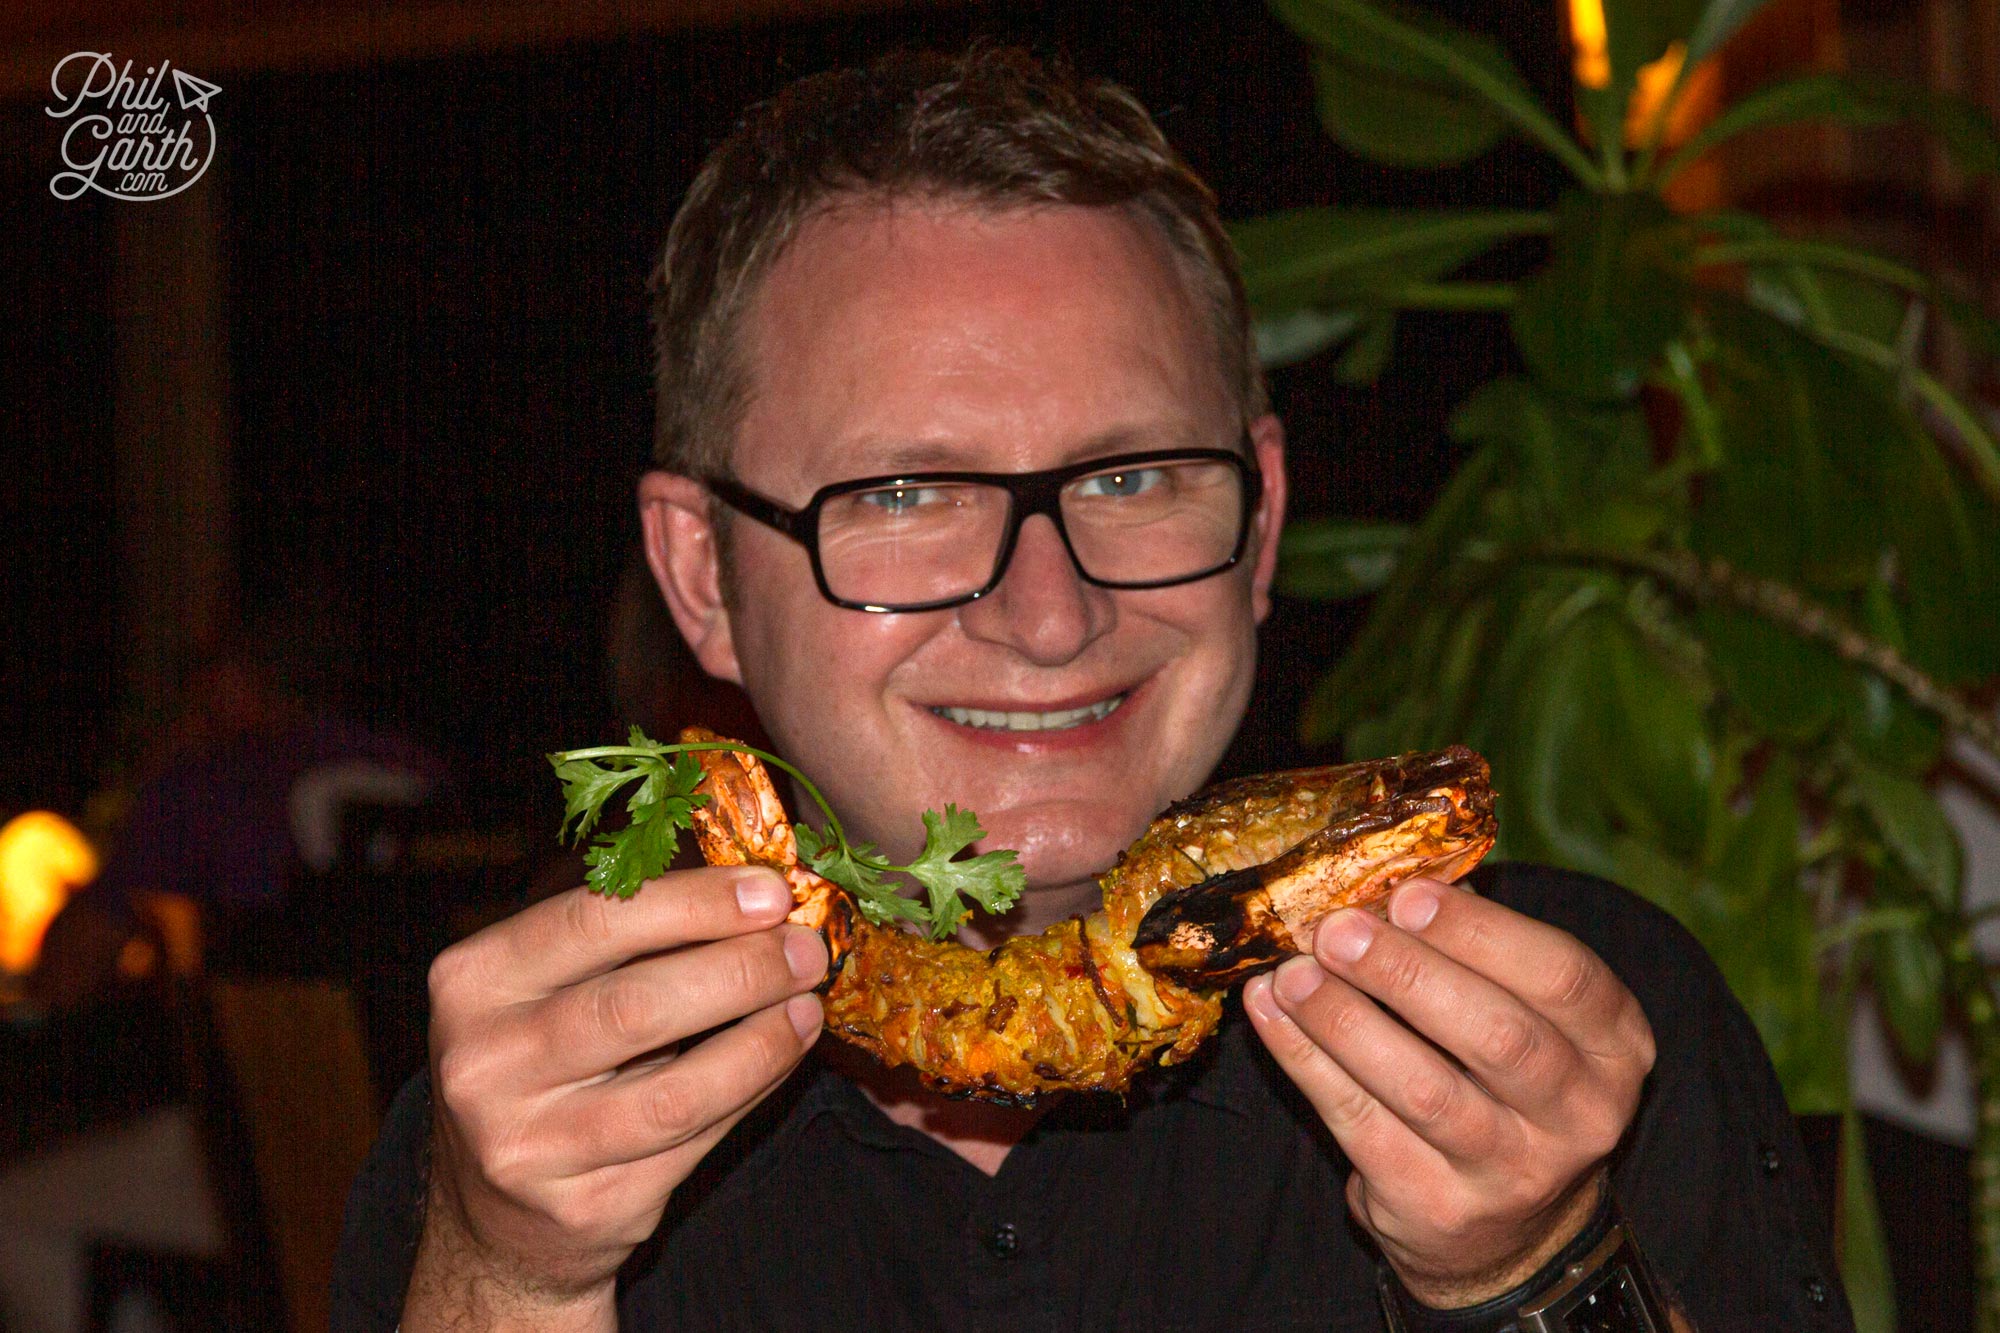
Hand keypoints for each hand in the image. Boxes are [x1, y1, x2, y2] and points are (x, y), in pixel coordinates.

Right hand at [405, 867, 826, 1330]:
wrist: (499, 1213)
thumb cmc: (545, 1064)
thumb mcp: (550, 988)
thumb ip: (632, 938)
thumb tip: (756, 893)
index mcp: (473, 982)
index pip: (592, 922)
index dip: (693, 903)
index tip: (771, 892)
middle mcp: (484, 1065)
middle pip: (636, 1005)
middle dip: (742, 970)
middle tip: (806, 950)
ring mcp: (528, 1148)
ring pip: (677, 1091)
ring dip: (762, 1040)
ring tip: (809, 1006)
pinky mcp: (584, 1208)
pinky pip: (694, 1142)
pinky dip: (753, 1090)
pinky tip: (783, 1055)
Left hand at [1243, 878, 1654, 1308]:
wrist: (1503, 1231)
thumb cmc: (1503, 1083)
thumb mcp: (1524, 1015)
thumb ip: (1475, 948)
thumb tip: (1389, 875)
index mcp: (1614, 1047)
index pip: (1565, 979)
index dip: (1482, 933)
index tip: (1407, 896)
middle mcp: (1581, 1115)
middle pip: (1499, 1037)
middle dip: (1407, 974)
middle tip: (1336, 930)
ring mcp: (1513, 1172)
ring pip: (1424, 1089)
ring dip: (1344, 1020)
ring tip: (1292, 971)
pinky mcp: (1438, 1208)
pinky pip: (1360, 1125)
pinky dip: (1305, 1061)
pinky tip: (1271, 1012)